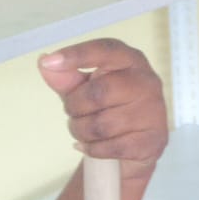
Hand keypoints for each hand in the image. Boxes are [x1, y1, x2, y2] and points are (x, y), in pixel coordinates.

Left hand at [38, 39, 167, 182]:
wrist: (134, 146)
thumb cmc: (109, 107)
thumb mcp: (84, 88)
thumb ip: (66, 77)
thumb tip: (44, 62)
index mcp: (131, 60)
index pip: (106, 50)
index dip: (77, 55)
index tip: (50, 62)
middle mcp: (147, 81)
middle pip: (98, 93)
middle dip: (74, 107)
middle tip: (73, 111)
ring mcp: (154, 112)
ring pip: (101, 125)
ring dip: (81, 131)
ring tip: (83, 130)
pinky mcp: (153, 140)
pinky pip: (111, 148)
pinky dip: (93, 149)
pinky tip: (92, 146)